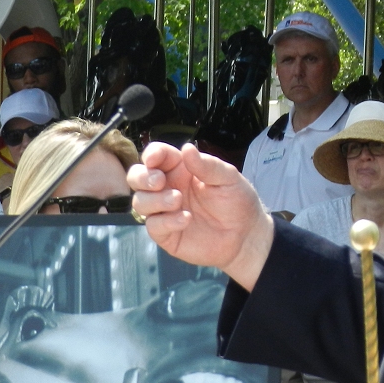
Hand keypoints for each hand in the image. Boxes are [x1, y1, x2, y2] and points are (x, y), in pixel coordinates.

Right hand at [128, 142, 273, 290]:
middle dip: (142, 177)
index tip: (154, 159)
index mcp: (181, 169)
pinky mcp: (166, 234)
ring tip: (177, 200)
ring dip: (155, 200)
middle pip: (137, 177)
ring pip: (140, 202)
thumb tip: (187, 147)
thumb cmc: (237, 201)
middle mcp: (168, 188)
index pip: (157, 156)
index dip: (151, 154)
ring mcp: (165, 211)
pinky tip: (185, 219)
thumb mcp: (228, 178)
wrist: (246, 235)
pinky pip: (153, 225)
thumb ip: (207, 165)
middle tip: (159, 182)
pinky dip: (165, 221)